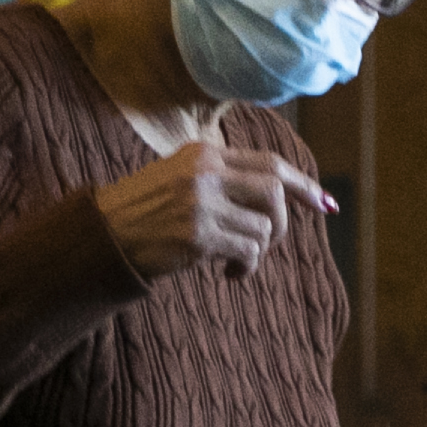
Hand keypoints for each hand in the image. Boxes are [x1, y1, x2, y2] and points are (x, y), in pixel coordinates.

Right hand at [95, 127, 332, 282]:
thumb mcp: (182, 178)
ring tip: (237, 261)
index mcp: (204, 153)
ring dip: (260, 251)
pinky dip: (247, 266)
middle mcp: (202, 171)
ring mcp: (199, 202)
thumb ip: (225, 178)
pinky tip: (229, 273)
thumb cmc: (145, 212)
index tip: (326, 204)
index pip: (269, 162)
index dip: (303, 185)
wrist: (101, 235)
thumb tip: (282, 194)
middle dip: (284, 223)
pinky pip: (249, 251)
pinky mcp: (196, 234)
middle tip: (269, 243)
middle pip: (274, 191)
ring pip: (264, 226)